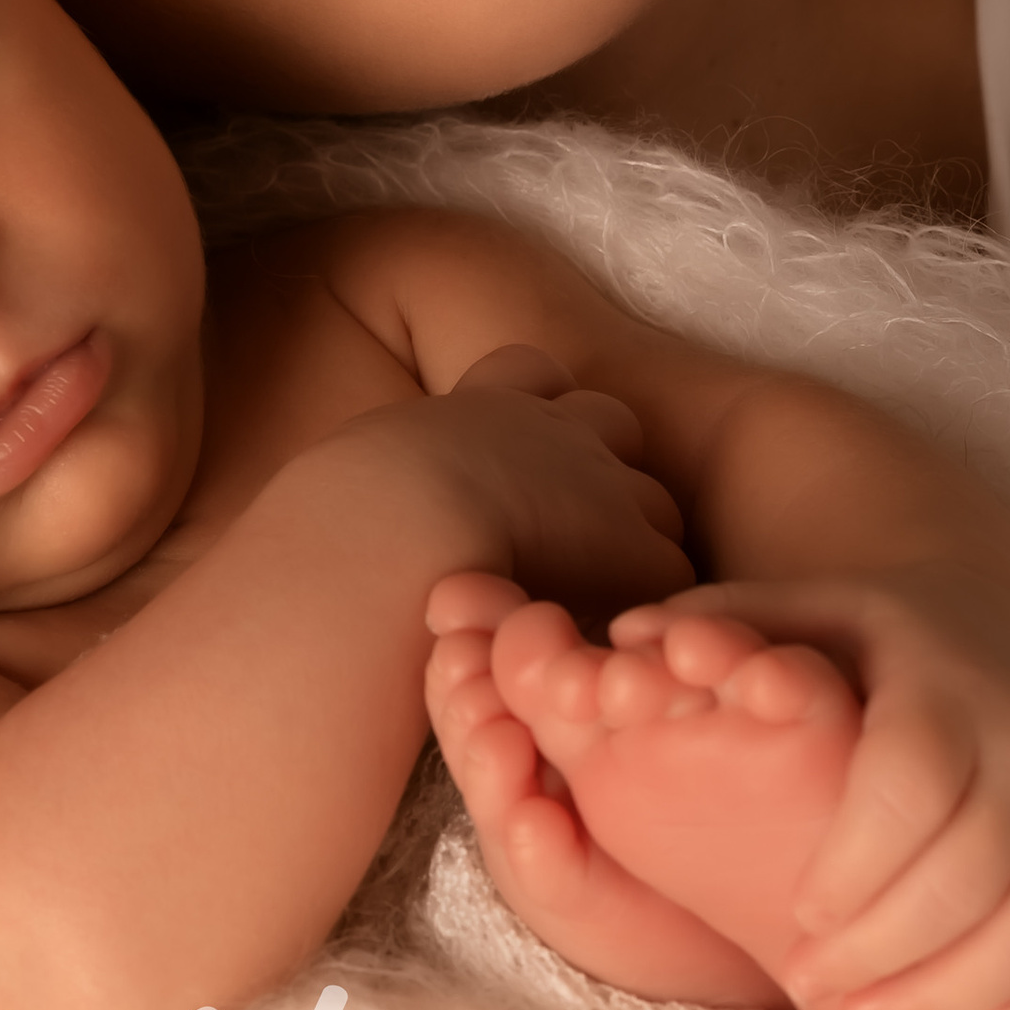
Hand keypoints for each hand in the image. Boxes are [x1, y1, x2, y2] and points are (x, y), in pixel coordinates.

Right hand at [346, 343, 692, 628]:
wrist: (391, 541)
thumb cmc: (342, 522)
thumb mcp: (351, 472)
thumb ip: (377, 474)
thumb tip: (352, 503)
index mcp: (476, 407)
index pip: (529, 369)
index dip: (535, 405)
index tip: (515, 457)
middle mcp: (548, 430)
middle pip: (611, 420)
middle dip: (601, 468)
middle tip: (565, 535)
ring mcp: (599, 482)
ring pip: (652, 500)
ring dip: (629, 540)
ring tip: (588, 601)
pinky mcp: (635, 548)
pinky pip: (667, 571)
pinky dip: (643, 604)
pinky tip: (604, 640)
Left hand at [628, 571, 1009, 1009]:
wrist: (991, 622)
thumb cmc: (860, 638)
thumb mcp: (792, 614)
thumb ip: (716, 632)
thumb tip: (622, 641)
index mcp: (945, 682)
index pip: (915, 781)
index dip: (859, 863)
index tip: (799, 920)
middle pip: (978, 869)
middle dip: (891, 949)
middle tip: (811, 985)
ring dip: (957, 990)